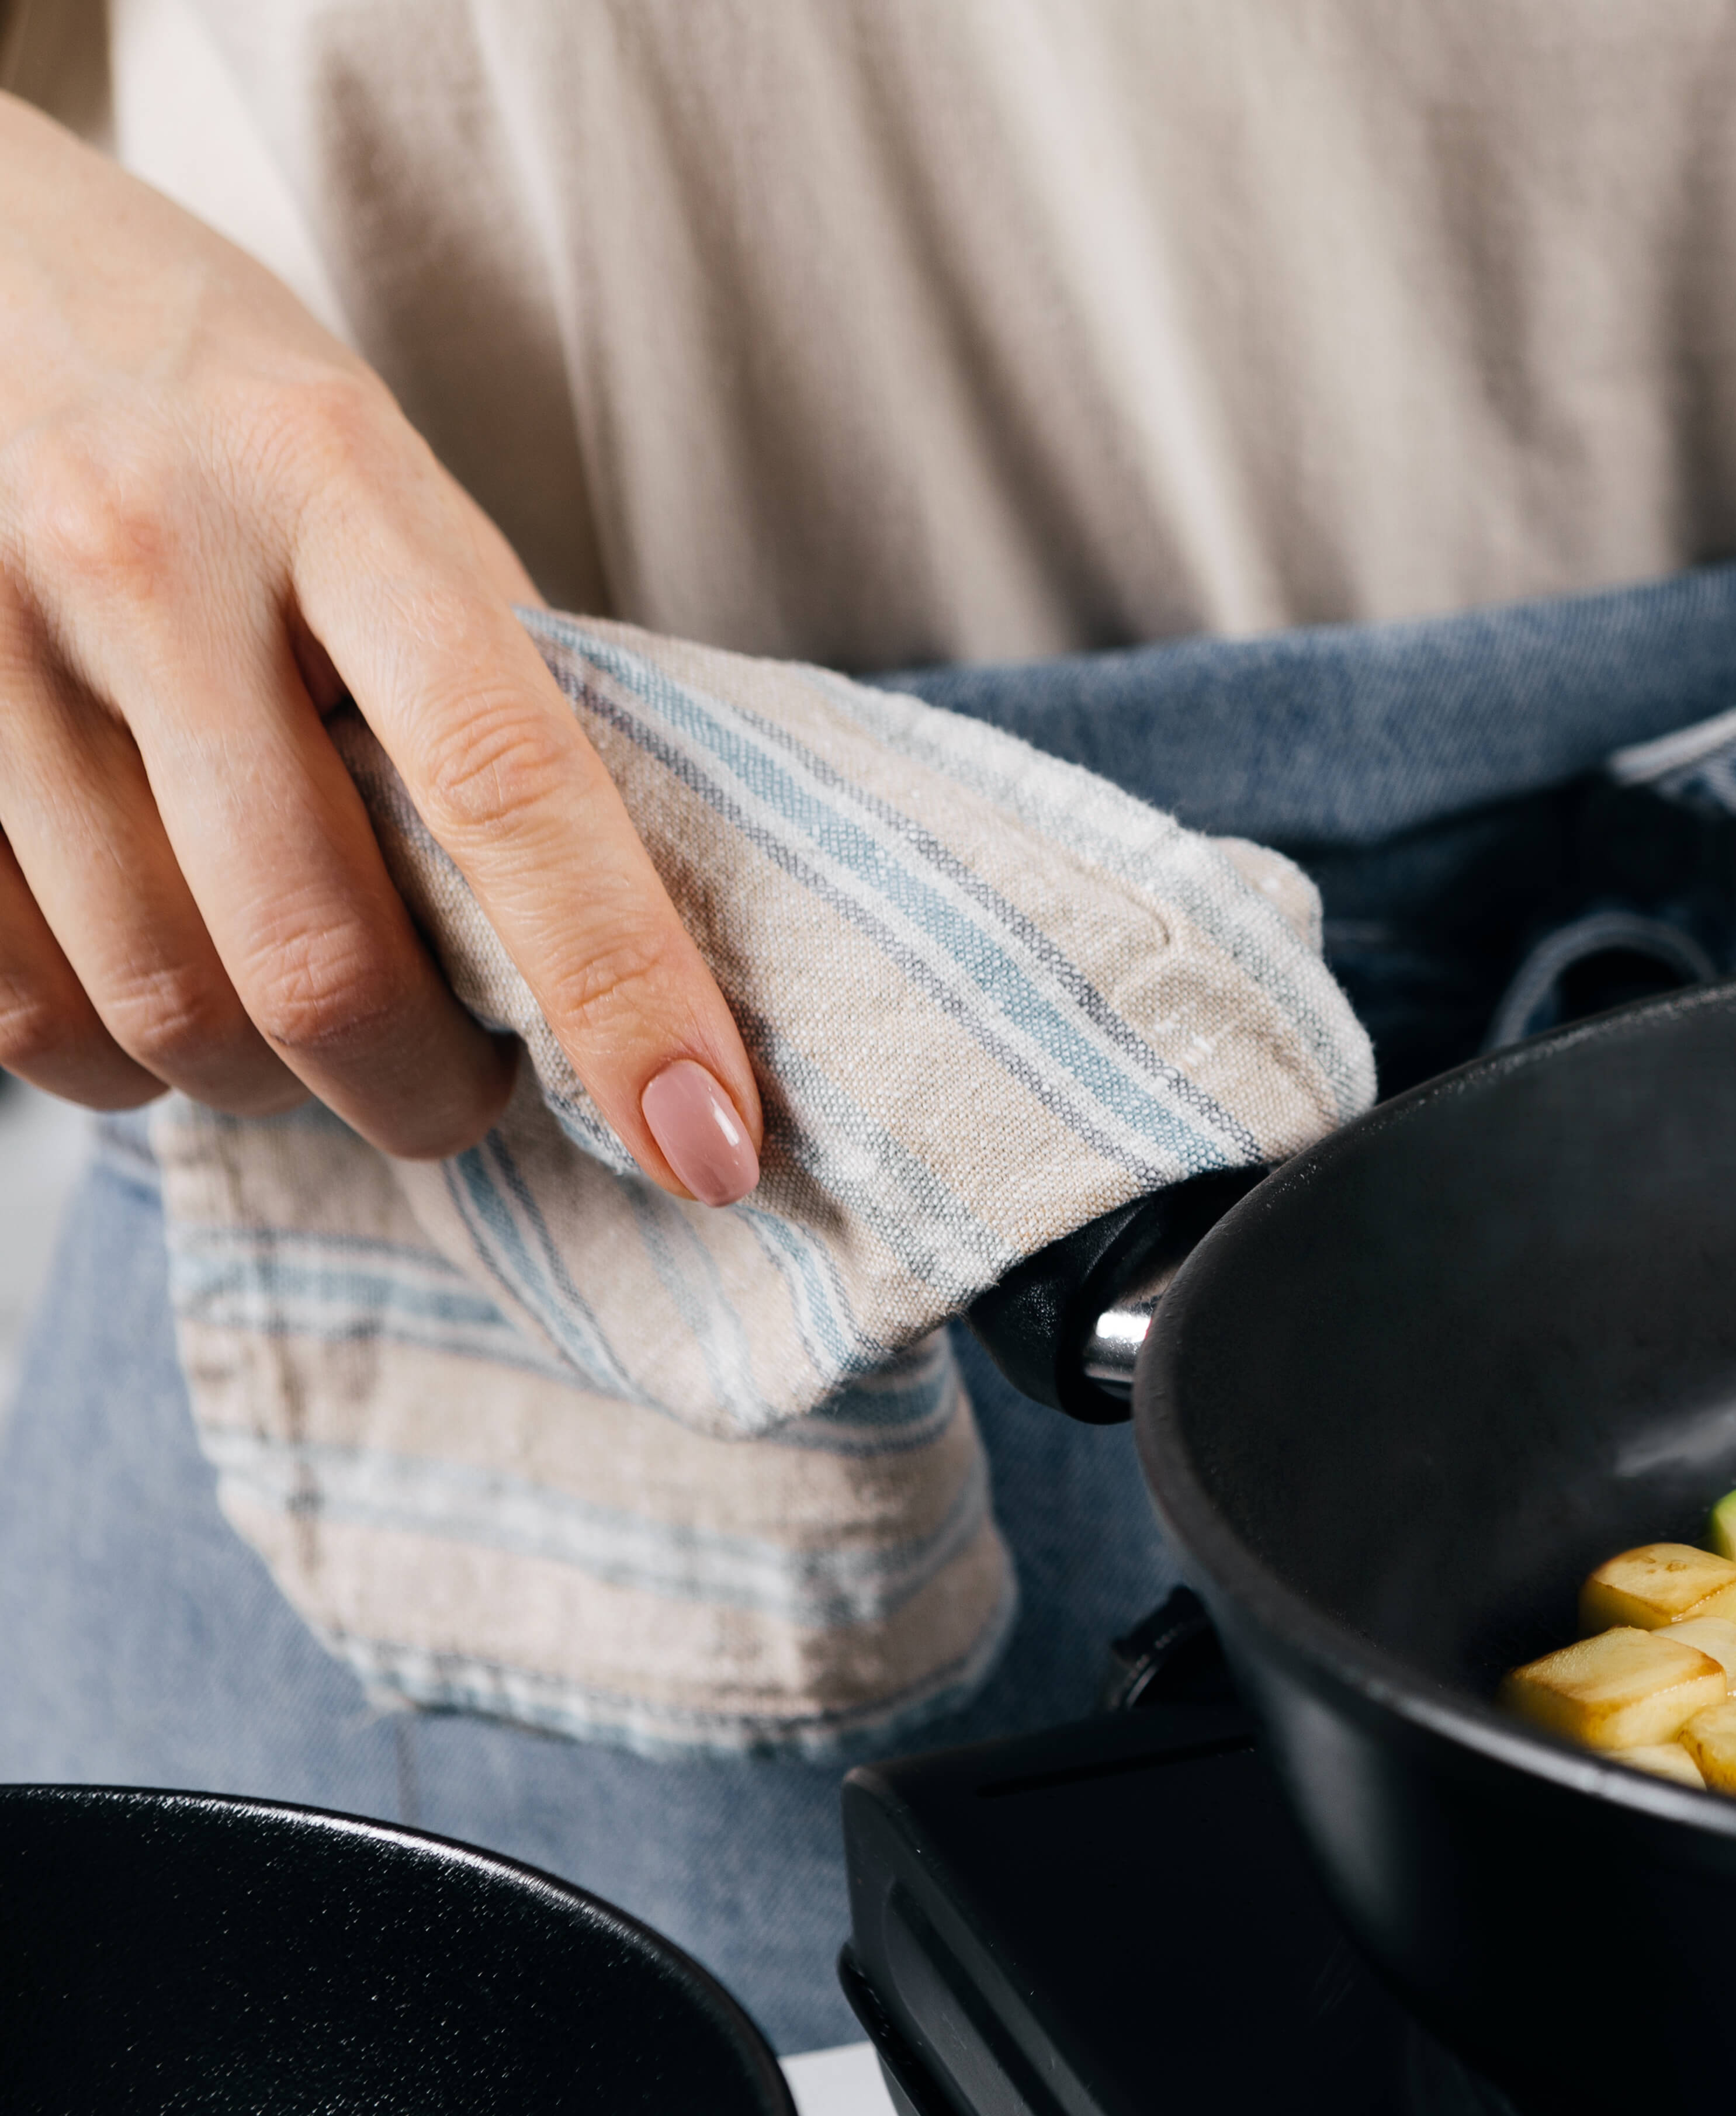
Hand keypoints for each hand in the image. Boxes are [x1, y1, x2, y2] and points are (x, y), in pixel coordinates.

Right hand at [0, 100, 762, 1198]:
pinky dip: (115, 1050)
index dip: (622, 993)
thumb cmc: (215, 396)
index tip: (712, 1145)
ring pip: (154, 1012)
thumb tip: (628, 930)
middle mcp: (140, 557)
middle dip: (424, 1093)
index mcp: (329, 481)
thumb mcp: (382, 477)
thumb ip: (485, 677)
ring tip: (313, 1025)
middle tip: (469, 1090)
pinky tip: (167, 979)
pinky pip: (11, 1006)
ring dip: (265, 1084)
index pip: (509, 787)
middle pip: (313, 957)